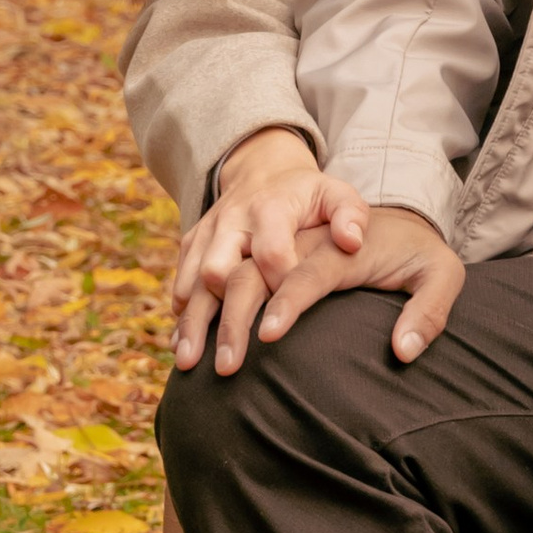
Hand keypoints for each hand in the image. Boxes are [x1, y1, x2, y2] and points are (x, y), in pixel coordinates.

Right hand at [172, 131, 371, 375]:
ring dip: (191, 323)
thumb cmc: (309, 195)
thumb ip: (350, 215)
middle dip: (224, 318)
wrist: (263, 168)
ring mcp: (208, 233)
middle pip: (219, 270)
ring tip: (191, 364)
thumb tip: (351, 242)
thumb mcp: (336, 194)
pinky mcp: (192, 243)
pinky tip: (183, 346)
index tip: (281, 327)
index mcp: (271, 209)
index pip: (271, 254)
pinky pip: (181, 280)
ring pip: (192, 280)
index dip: (277, 289)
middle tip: (230, 364)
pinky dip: (181, 313)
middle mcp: (232, 221)